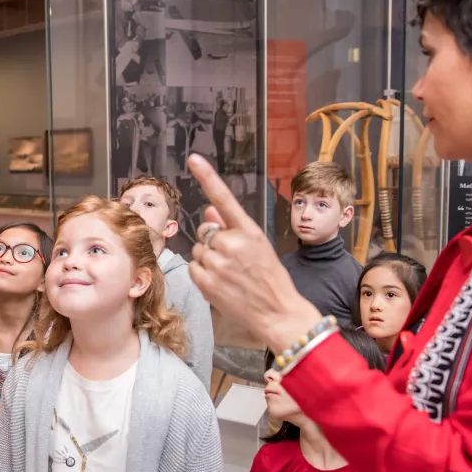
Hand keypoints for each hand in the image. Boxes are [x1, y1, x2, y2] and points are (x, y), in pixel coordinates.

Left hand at [186, 154, 322, 350]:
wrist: (278, 312)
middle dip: (213, 241)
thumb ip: (231, 227)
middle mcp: (232, 243)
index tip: (194, 159)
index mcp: (249, 231)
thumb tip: (209, 211)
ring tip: (230, 274)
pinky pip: (194, 267)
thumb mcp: (258, 246)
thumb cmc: (270, 278)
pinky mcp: (206, 282)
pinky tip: (221, 283)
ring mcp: (218, 263)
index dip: (208, 177)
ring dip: (208, 259)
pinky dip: (202, 273)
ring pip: (199, 250)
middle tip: (233, 260)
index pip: (224, 198)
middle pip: (205, 231)